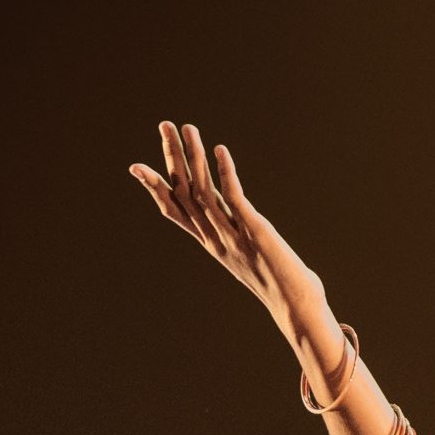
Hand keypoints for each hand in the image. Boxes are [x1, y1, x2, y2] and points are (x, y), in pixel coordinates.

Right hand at [131, 123, 330, 343]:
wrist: (298, 309)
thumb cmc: (285, 287)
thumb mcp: (254, 259)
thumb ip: (246, 240)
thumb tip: (252, 229)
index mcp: (213, 244)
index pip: (176, 211)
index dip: (155, 188)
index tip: (136, 166)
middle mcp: (217, 238)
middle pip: (186, 192)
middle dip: (173, 157)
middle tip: (164, 125)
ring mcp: (233, 235)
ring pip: (204, 191)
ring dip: (195, 157)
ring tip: (188, 128)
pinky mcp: (256, 231)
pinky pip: (234, 198)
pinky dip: (226, 173)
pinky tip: (220, 150)